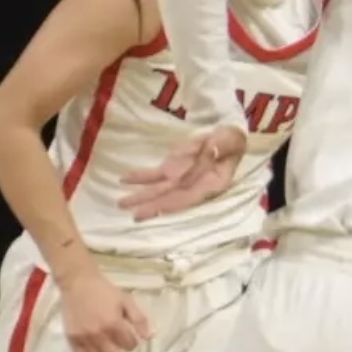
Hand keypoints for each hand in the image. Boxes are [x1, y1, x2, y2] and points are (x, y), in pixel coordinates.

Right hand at [58, 268, 150, 351]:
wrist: (78, 282)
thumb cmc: (105, 291)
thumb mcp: (127, 301)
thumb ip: (139, 319)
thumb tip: (149, 337)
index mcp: (114, 323)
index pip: (129, 344)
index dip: (133, 343)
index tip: (132, 340)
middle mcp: (99, 333)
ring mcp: (84, 337)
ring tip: (109, 349)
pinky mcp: (71, 337)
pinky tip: (94, 349)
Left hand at [119, 125, 244, 220]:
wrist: (226, 135)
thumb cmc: (230, 139)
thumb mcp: (227, 142)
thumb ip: (213, 152)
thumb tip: (204, 158)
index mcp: (213, 184)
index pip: (193, 194)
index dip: (176, 201)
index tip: (159, 207)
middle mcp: (196, 187)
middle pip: (173, 198)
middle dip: (154, 206)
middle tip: (135, 216)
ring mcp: (182, 179)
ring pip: (161, 190)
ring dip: (142, 197)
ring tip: (122, 203)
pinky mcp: (173, 168)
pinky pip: (155, 175)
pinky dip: (140, 177)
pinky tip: (125, 179)